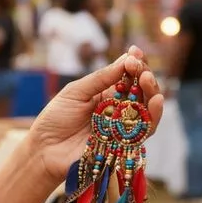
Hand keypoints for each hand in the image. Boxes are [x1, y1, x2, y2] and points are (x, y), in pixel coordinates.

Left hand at [30, 45, 163, 183]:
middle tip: (141, 70)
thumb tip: (126, 59)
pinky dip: (153, 115)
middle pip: (141, 92)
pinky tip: (156, 101)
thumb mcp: (75, 92)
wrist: (45, 149)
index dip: (134, 64)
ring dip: (152, 93)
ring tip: (147, 80)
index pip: (127, 76)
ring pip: (147, 109)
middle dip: (144, 77)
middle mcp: (118, 109)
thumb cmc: (55, 119)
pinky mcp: (125, 144)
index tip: (135, 53)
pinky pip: (145, 130)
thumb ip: (100, 78)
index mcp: (105, 94)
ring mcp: (122, 126)